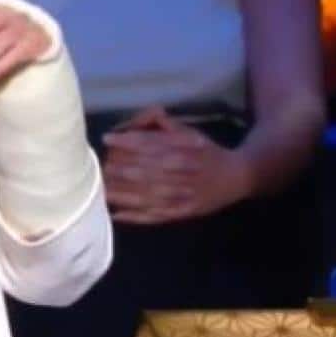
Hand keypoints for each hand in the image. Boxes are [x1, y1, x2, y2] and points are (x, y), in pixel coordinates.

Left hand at [102, 108, 251, 224]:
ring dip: (121, 194)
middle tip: (99, 167)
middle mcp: (180, 171)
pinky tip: (116, 214)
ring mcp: (180, 195)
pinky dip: (135, 216)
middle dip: (118, 169)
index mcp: (182, 149)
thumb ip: (162, 124)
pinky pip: (155, 216)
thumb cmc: (205, 151)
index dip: (126, 141)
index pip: (149, 143)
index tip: (107, 140)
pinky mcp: (181, 213)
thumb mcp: (188, 131)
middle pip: (143, 170)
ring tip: (100, 190)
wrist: (236, 177)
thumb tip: (136, 120)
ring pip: (145, 196)